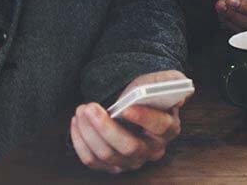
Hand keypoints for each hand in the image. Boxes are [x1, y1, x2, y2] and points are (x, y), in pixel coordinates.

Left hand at [70, 71, 186, 173]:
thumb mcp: (164, 81)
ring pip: (106, 154)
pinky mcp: (111, 165)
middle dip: (106, 128)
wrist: (135, 104)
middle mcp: (152, 150)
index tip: (125, 108)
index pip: (160, 127)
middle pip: (129, 147)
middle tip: (90, 108)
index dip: (144, 118)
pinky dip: (80, 141)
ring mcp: (132, 161)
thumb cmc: (148, 93)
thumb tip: (158, 91)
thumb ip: (168, 81)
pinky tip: (77, 122)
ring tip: (81, 110)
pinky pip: (91, 160)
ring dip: (89, 132)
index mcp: (169, 128)